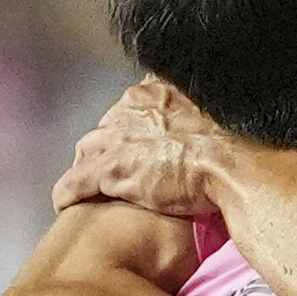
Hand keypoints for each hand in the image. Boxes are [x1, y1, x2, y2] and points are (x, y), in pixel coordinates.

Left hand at [53, 79, 226, 217]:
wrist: (230, 166)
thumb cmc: (232, 148)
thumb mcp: (216, 119)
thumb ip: (199, 119)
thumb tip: (203, 130)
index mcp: (157, 91)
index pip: (130, 106)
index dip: (129, 129)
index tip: (135, 144)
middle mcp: (131, 107)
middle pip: (105, 127)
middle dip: (105, 148)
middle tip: (111, 170)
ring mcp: (118, 138)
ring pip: (87, 150)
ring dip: (85, 167)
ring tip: (87, 187)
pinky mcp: (110, 168)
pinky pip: (76, 181)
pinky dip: (68, 192)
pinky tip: (63, 203)